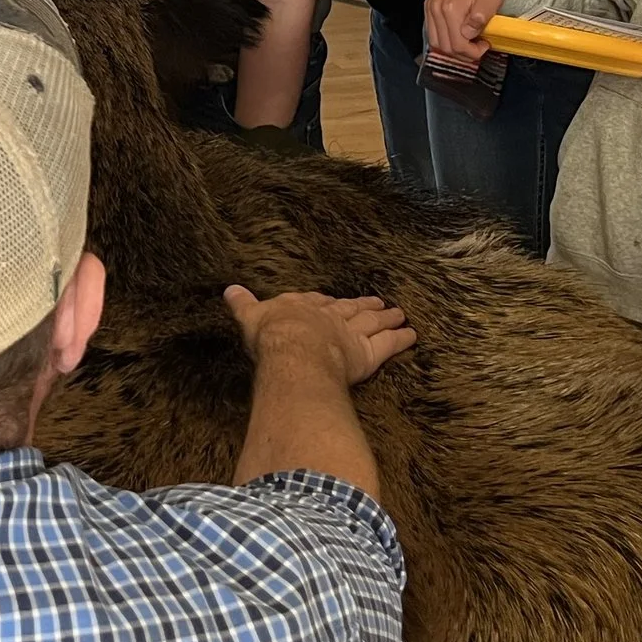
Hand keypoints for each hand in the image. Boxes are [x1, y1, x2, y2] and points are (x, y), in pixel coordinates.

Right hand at [224, 287, 415, 386]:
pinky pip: (388, 344)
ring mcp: (351, 332)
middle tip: (377, 301)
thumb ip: (242, 303)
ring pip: (372, 322)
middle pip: (350, 308)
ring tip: (398, 313)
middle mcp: (330, 316)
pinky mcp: (367, 352)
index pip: (317, 302)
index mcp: (302, 306)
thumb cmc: (271, 336)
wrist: (294, 352)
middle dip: (363, 305)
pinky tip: (412, 335)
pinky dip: (401, 339)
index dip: (326, 302)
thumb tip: (229, 289)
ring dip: (386, 317)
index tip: (333, 300)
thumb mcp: (250, 316)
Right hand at [423, 0, 508, 63]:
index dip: (472, 52)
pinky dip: (445, 39)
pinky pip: (432, 32)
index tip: (484, 47)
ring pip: (436, 42)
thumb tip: (468, 34)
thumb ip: (480, 17)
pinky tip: (459, 37)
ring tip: (469, 44)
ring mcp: (431, 7)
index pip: (456, 43)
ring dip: (452, 48)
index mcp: (451, 7)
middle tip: (478, 49)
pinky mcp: (429, 6)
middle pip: (444, 46)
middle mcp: (436, 8)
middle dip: (462, 53)